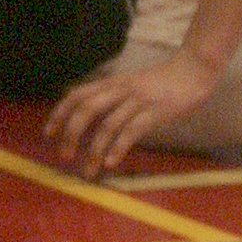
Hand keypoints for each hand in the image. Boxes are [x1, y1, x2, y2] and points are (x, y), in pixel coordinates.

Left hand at [45, 49, 221, 175]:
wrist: (192, 70)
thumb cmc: (161, 82)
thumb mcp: (131, 85)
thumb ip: (112, 97)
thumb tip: (91, 117)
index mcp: (112, 82)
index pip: (78, 94)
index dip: (60, 113)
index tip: (48, 134)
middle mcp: (120, 89)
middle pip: (87, 109)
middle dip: (72, 133)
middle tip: (64, 156)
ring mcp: (138, 100)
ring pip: (108, 124)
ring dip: (94, 150)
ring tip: (88, 171)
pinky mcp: (155, 111)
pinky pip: (133, 130)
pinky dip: (119, 147)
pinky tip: (111, 163)